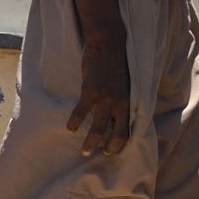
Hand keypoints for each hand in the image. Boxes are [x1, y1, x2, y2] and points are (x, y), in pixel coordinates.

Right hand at [67, 34, 132, 155]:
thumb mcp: (126, 82)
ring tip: (85, 151)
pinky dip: (74, 123)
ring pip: (98, 128)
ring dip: (91, 143)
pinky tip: (70, 129)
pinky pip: (80, 113)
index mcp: (129, 101)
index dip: (121, 143)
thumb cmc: (117, 61)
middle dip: (107, 147)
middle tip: (101, 154)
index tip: (113, 149)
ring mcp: (104, 99)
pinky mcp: (90, 92)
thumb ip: (123, 97)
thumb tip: (119, 108)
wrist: (108, 44)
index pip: (128, 129)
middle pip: (115, 133)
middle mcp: (119, 104)